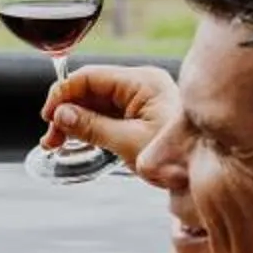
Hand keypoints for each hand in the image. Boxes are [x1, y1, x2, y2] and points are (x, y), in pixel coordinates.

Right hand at [39, 66, 175, 170]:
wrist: (205, 175)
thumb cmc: (178, 160)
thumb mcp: (128, 143)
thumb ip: (92, 126)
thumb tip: (61, 115)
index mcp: (142, 82)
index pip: (91, 77)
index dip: (63, 93)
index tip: (47, 115)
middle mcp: (141, 85)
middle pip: (91, 90)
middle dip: (67, 111)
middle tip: (51, 138)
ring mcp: (142, 99)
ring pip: (96, 104)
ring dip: (75, 122)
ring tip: (57, 144)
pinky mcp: (142, 115)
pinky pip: (108, 115)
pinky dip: (90, 128)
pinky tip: (78, 141)